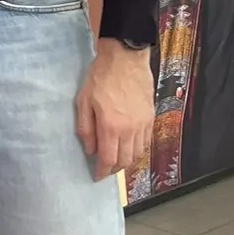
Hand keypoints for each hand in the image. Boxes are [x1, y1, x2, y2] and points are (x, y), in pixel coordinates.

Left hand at [76, 41, 153, 180]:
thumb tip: (90, 150)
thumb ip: (85, 129)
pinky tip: (129, 146)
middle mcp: (130, 129)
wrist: (125, 58)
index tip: (96, 176)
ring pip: (137, 153)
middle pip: (125, 161)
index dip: (102, 172)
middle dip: (114, 169)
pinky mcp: (150, 117)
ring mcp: (143, 124)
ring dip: (127, 161)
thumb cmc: (101, 77)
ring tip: (117, 160)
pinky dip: (137, 149)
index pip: (108, 160)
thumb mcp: (83, 101)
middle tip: (105, 169)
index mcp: (111, 127)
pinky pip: (146, 141)